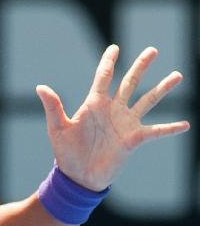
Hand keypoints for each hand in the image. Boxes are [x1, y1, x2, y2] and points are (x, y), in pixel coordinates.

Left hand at [35, 45, 187, 189]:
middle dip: (141, 66)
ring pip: (147, 100)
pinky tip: (185, 125)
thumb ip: (53, 107)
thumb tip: (40, 87)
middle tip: (153, 50)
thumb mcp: (57, 128)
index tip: (114, 47)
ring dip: (162, 88)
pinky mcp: (133, 139)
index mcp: (94, 104)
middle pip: (130, 82)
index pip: (104, 77)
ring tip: (177, 75)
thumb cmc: (66, 153)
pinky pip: (155, 131)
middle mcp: (113, 110)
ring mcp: (125, 123)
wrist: (77, 178)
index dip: (109, 61)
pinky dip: (170, 129)